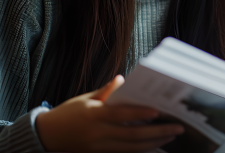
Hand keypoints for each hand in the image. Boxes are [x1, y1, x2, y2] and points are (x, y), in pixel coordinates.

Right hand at [35, 75, 183, 152]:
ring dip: (154, 143)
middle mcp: (98, 134)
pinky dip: (142, 149)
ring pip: (132, 148)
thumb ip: (107, 91)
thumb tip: (124, 78)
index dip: (140, 113)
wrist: (46, 136)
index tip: (158, 112)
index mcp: (94, 115)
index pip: (121, 115)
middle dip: (157, 132)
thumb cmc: (68, 113)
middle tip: (177, 127)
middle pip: (132, 135)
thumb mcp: (85, 98)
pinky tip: (155, 144)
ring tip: (171, 136)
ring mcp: (99, 148)